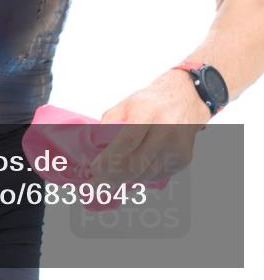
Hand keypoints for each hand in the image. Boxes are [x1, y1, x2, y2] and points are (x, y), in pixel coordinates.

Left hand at [87, 70, 209, 184]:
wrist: (185, 98)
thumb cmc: (151, 102)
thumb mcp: (127, 103)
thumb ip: (110, 121)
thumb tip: (95, 144)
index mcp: (147, 113)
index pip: (127, 141)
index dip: (110, 158)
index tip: (95, 169)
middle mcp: (165, 130)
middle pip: (137, 163)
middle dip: (114, 175)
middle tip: (97, 181)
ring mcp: (176, 146)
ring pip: (146, 173)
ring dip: (127, 179)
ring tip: (111, 179)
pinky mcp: (183, 158)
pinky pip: (158, 175)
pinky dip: (143, 176)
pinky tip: (133, 172)